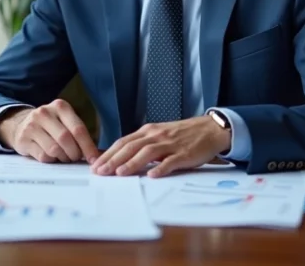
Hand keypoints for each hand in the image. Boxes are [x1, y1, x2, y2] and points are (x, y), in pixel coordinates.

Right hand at [0, 99, 99, 163]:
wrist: (21, 124)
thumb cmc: (51, 126)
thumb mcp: (64, 122)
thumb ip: (79, 134)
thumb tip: (99, 154)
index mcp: (60, 107)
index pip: (78, 128)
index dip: (87, 146)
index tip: (94, 159)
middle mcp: (45, 113)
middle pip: (66, 139)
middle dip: (74, 153)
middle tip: (76, 158)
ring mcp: (32, 125)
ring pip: (54, 149)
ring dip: (63, 158)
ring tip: (64, 157)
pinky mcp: (23, 139)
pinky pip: (43, 156)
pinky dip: (51, 160)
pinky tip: (52, 156)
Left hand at [91, 116, 230, 178]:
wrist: (209, 129)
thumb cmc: (182, 135)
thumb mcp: (159, 135)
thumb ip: (142, 145)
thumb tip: (121, 159)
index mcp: (148, 131)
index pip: (123, 142)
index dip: (108, 153)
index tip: (95, 165)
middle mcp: (156, 136)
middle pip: (131, 146)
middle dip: (114, 159)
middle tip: (101, 172)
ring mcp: (170, 144)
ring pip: (148, 152)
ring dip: (132, 163)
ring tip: (120, 173)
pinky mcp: (185, 153)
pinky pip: (172, 161)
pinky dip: (161, 167)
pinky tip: (153, 175)